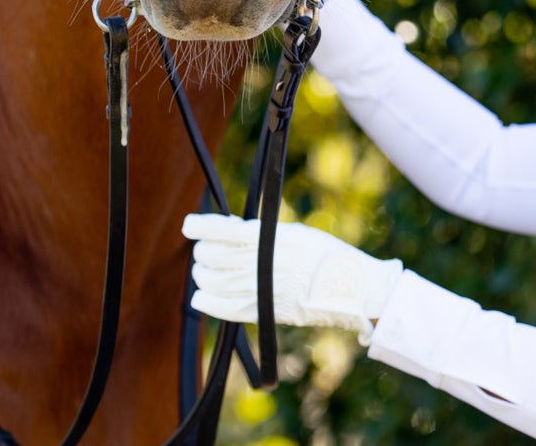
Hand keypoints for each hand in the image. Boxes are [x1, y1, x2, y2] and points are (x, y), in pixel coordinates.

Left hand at [183, 215, 403, 344]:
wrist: (347, 288)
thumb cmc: (323, 254)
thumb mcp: (292, 232)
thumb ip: (259, 233)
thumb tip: (227, 232)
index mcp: (267, 239)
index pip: (220, 231)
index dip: (198, 226)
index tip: (189, 224)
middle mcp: (258, 264)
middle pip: (210, 256)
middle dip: (203, 250)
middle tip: (207, 248)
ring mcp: (257, 290)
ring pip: (210, 281)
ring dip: (202, 273)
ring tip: (207, 269)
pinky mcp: (260, 311)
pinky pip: (220, 309)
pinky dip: (205, 301)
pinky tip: (201, 296)